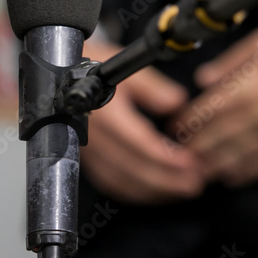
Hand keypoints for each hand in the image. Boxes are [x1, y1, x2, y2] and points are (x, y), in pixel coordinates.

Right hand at [80, 40, 204, 204]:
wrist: (62, 76)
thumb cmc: (93, 67)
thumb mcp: (125, 65)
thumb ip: (151, 87)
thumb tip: (177, 102)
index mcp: (104, 112)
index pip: (137, 142)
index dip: (165, 157)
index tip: (189, 162)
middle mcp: (92, 136)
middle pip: (130, 168)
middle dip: (165, 180)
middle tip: (194, 183)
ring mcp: (86, 151)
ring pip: (120, 181)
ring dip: (153, 190)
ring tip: (182, 189)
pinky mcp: (86, 160)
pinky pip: (110, 183)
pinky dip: (135, 192)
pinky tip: (156, 191)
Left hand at [172, 24, 257, 186]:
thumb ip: (229, 63)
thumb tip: (203, 80)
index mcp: (246, 89)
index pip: (203, 114)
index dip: (184, 124)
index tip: (172, 128)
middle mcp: (257, 116)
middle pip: (214, 142)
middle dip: (191, 151)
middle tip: (176, 156)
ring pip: (235, 160)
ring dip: (212, 168)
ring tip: (196, 172)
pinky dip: (243, 174)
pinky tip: (229, 177)